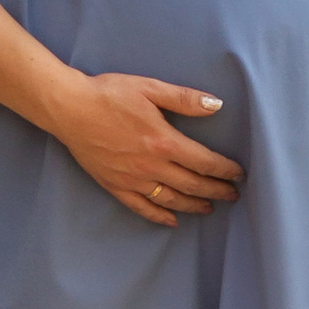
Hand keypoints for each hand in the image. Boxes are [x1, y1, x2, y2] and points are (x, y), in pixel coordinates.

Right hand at [46, 70, 244, 226]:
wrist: (69, 108)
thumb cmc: (109, 94)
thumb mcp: (149, 88)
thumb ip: (184, 99)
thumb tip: (216, 104)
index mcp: (163, 141)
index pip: (204, 161)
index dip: (225, 169)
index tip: (239, 174)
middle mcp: (151, 165)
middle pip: (192, 184)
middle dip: (216, 191)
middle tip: (233, 196)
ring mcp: (133, 179)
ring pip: (171, 200)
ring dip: (194, 205)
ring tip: (209, 208)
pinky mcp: (115, 186)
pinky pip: (142, 207)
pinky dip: (160, 216)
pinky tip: (173, 220)